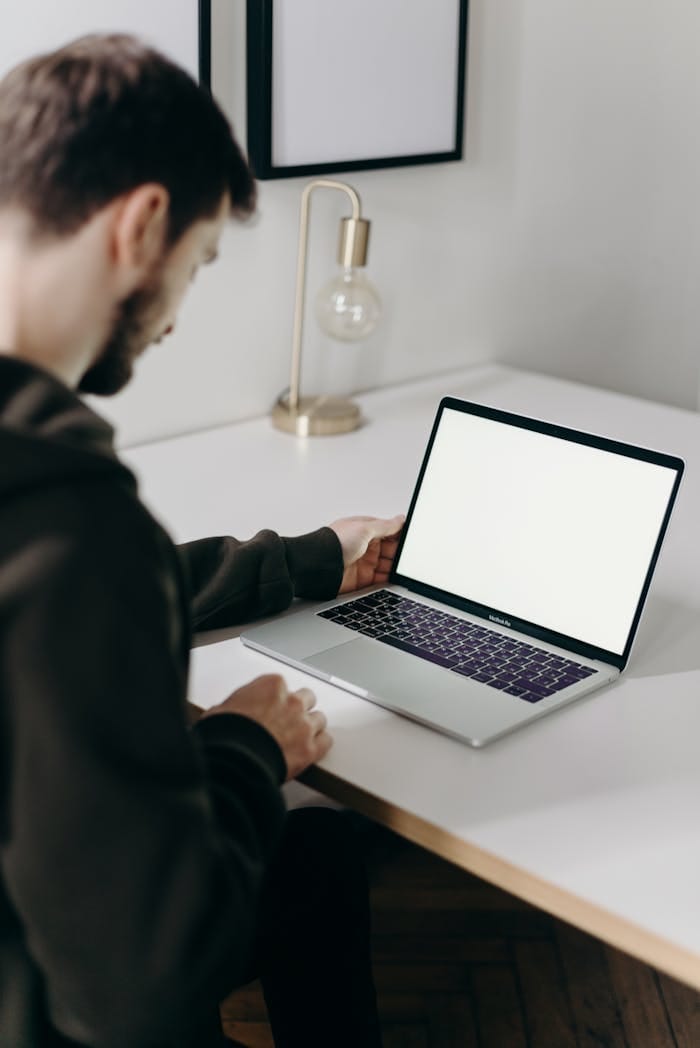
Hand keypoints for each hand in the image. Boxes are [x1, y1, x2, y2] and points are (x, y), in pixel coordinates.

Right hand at [201, 674, 331, 780]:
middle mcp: (292, 702)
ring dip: (311, 726)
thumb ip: (239, 705)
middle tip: (288, 719)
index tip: (271, 707)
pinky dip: (320, 745)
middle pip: (306, 698)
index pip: (281, 685)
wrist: (235, 761)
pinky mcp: (310, 749)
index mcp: (271, 686)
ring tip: (300, 736)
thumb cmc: (225, 735)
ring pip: (319, 719)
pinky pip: (326, 741)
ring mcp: (304, 724)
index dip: (276, 699)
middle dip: (298, 708)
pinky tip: (312, 749)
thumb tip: (233, 712)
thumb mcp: (222, 710)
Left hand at [330, 514, 404, 593]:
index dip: (400, 536)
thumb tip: (401, 519)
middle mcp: (364, 546)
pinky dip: (389, 580)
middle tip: (410, 556)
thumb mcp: (364, 528)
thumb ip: (385, 526)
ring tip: (405, 569)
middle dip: (399, 553)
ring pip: (387, 565)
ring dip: (395, 567)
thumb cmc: (334, 543)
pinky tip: (395, 579)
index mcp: (364, 530)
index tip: (412, 540)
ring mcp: (363, 563)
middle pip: (390, 550)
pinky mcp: (362, 580)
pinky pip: (381, 580)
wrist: (317, 566)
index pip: (389, 531)